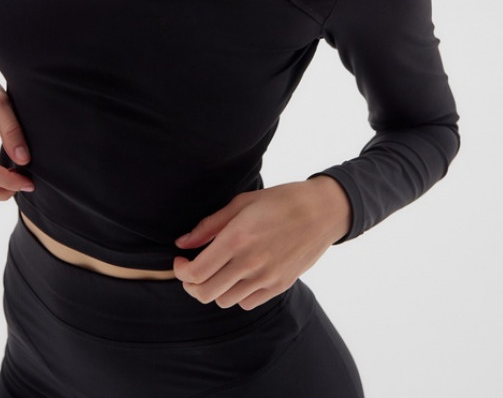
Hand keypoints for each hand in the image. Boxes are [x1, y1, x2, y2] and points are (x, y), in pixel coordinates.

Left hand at [172, 178, 350, 309]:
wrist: (321, 212)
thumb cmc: (280, 201)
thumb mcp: (241, 203)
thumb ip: (209, 225)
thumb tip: (182, 242)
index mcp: (237, 238)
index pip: (197, 272)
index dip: (181, 271)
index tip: (180, 260)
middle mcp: (249, 262)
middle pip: (205, 292)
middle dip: (191, 285)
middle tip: (191, 270)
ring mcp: (266, 278)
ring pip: (224, 301)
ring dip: (213, 289)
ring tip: (216, 271)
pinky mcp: (279, 286)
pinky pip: (246, 303)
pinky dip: (236, 294)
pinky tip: (238, 276)